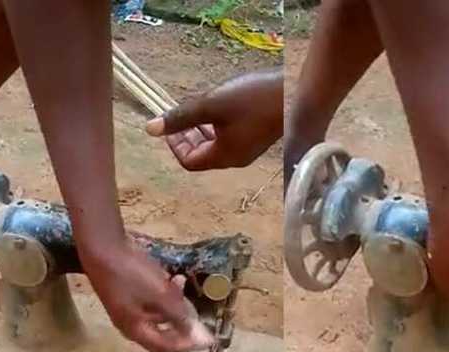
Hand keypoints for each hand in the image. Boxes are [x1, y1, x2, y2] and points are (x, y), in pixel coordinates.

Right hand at [81, 240, 213, 351]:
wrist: (102, 247)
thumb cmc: (131, 274)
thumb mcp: (159, 294)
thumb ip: (178, 314)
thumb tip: (193, 333)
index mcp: (135, 329)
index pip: (164, 346)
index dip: (187, 344)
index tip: (207, 339)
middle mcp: (129, 323)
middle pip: (160, 333)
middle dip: (181, 326)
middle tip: (198, 320)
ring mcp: (125, 307)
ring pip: (156, 314)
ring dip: (173, 306)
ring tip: (182, 287)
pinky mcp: (125, 292)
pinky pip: (149, 301)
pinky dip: (162, 294)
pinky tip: (170, 278)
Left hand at [145, 70, 282, 170]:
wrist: (298, 93)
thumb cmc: (252, 100)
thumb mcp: (211, 106)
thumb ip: (180, 117)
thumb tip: (150, 129)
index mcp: (223, 157)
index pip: (189, 161)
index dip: (174, 145)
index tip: (169, 124)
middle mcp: (235, 159)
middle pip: (202, 156)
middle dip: (186, 137)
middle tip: (178, 117)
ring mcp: (249, 149)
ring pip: (216, 146)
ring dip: (201, 131)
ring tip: (196, 110)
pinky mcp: (259, 137)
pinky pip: (230, 138)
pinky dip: (217, 128)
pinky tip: (219, 108)